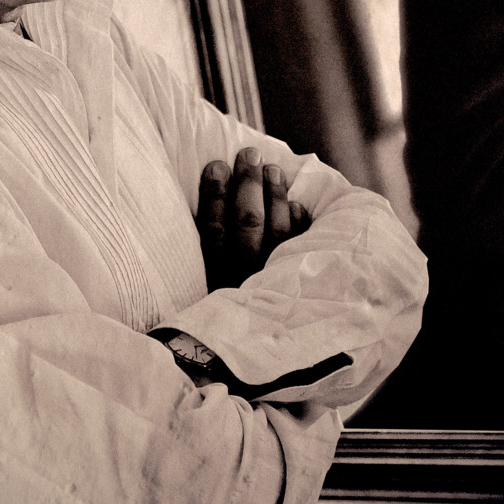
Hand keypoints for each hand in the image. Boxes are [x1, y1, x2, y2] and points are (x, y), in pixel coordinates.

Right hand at [198, 148, 310, 289]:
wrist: (249, 349)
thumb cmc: (222, 303)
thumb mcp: (202, 283)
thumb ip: (207, 247)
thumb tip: (205, 196)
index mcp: (215, 276)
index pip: (213, 230)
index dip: (214, 194)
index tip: (216, 164)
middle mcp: (244, 276)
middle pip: (247, 224)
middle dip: (248, 184)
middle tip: (249, 154)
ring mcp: (273, 279)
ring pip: (276, 231)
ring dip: (274, 195)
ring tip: (272, 168)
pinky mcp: (296, 281)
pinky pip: (301, 249)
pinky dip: (298, 225)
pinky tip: (295, 204)